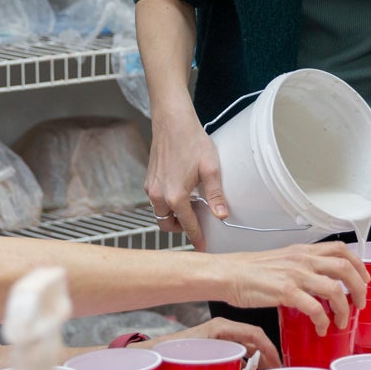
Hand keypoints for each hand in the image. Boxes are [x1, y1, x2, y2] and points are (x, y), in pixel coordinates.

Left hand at [140, 318, 281, 369]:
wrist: (148, 353)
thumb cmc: (165, 355)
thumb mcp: (188, 366)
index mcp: (219, 329)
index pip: (255, 334)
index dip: (271, 351)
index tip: (279, 368)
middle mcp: (221, 329)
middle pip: (255, 341)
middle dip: (269, 359)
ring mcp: (219, 337)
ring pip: (248, 347)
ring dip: (260, 363)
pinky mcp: (216, 346)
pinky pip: (239, 352)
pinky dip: (249, 364)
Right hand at [146, 110, 224, 250]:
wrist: (172, 121)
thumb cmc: (192, 141)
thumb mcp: (211, 168)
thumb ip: (215, 195)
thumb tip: (222, 216)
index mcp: (175, 195)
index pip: (187, 225)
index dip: (196, 238)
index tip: (202, 247)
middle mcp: (159, 195)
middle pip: (167, 225)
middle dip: (181, 228)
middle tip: (197, 223)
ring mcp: (151, 188)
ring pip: (159, 214)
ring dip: (173, 216)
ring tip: (191, 207)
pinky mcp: (148, 181)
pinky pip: (155, 202)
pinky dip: (167, 205)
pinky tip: (180, 194)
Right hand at [215, 243, 366, 334]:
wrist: (228, 274)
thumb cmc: (249, 271)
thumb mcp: (281, 260)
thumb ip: (301, 266)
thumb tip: (318, 281)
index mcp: (302, 251)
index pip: (341, 249)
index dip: (358, 264)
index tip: (364, 278)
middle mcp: (302, 259)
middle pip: (345, 268)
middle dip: (359, 288)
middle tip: (359, 303)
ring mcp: (295, 275)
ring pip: (335, 289)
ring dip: (343, 308)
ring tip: (340, 320)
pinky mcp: (285, 291)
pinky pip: (314, 308)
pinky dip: (323, 320)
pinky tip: (320, 327)